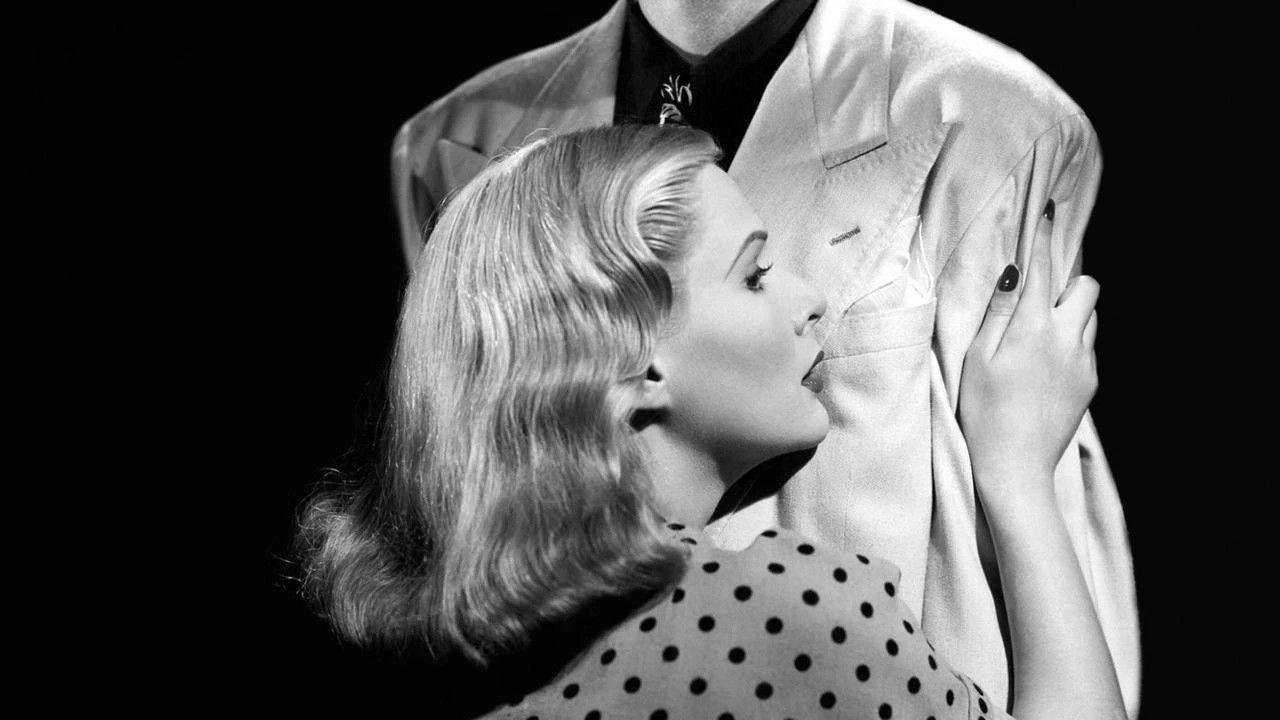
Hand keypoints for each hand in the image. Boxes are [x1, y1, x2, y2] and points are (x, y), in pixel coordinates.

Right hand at [958, 201, 1098, 496]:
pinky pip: (1087, 346)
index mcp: (1034, 328)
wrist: (1015, 467)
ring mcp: (1083, 362)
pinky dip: (1071, 342)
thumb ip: (998, 314)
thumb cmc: (984, 412)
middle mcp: (1068, 339)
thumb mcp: (977, 359)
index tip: (1046, 213)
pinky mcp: (1089, 383)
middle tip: (1037, 297)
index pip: (1044, 269)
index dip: (1044, 237)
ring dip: (1070, 312)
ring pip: (1090, 316)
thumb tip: (1014, 275)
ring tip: (1039, 332)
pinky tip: (1043, 365)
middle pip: (1085, 286)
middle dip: (1066, 282)